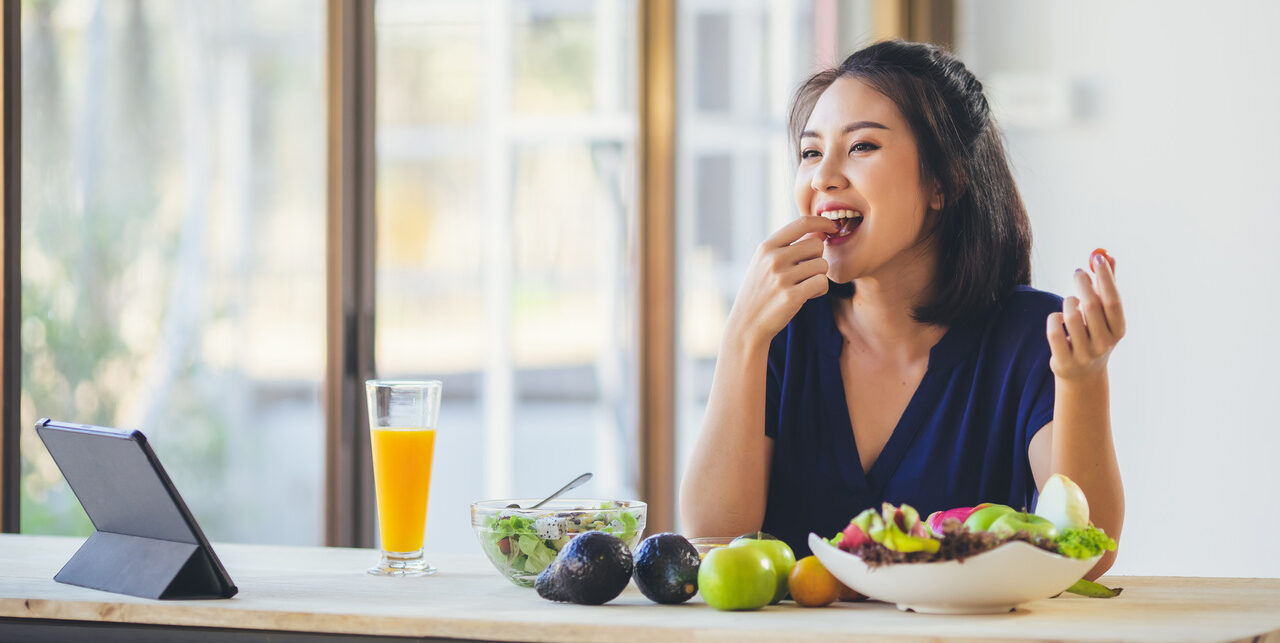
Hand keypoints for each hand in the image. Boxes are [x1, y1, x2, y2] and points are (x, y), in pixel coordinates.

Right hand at [726, 216, 837, 345]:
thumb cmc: (761, 291)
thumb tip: (820, 231)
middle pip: (817, 245)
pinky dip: (820, 290)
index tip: (832, 226)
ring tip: (803, 286)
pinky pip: (822, 283)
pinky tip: (807, 295)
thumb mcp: (764, 263)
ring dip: (819, 276)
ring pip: (822, 265)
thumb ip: (788, 247)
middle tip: (806, 273)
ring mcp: (781, 277)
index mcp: (766, 247)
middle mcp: (773, 259)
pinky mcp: (791, 296)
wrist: (746, 324)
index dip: (822, 222)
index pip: (802, 223)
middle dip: (817, 258)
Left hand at [1047, 252, 1125, 379]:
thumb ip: (1107, 286)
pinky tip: (1057, 317)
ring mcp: (1084, 353)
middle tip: (1078, 272)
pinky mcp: (1064, 360)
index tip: (1098, 258)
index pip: (1113, 300)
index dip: (1106, 278)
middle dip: (1083, 283)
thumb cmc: (1095, 335)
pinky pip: (1054, 331)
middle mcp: (1104, 343)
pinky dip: (1053, 318)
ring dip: (1068, 302)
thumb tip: (1108, 256)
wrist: (1083, 375)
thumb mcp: (1105, 315)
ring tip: (1071, 302)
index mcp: (1118, 330)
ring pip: (1070, 316)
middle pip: (1092, 306)